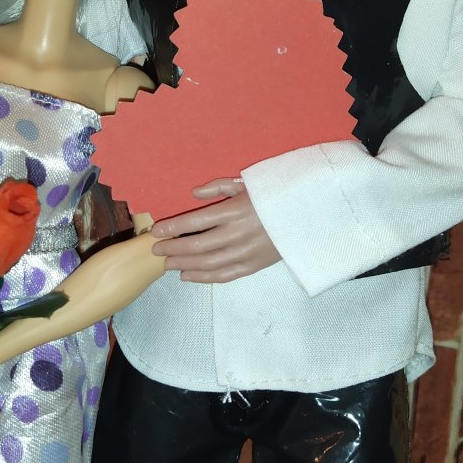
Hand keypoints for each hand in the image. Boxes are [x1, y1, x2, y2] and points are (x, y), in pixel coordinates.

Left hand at [150, 177, 280, 283]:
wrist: (306, 216)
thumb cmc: (273, 196)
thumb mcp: (247, 183)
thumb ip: (218, 187)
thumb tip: (193, 194)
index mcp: (234, 211)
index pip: (194, 222)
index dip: (171, 228)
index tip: (155, 231)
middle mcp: (237, 234)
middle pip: (195, 246)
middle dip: (172, 249)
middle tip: (156, 250)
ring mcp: (245, 253)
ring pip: (206, 264)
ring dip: (183, 265)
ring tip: (167, 264)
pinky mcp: (253, 267)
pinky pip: (223, 276)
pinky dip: (202, 278)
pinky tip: (187, 276)